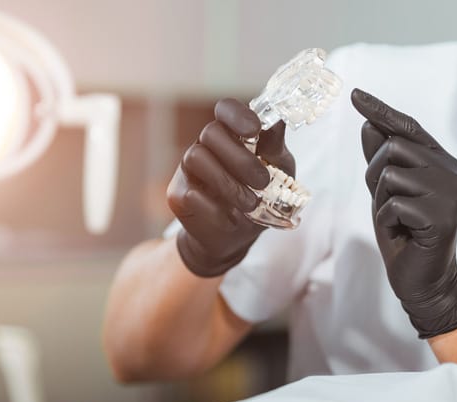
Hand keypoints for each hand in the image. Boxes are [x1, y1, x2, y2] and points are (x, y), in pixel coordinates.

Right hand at [169, 98, 295, 276]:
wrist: (238, 236)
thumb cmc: (260, 195)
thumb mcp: (278, 172)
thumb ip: (275, 149)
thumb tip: (278, 122)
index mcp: (231, 135)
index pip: (225, 109)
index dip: (237, 115)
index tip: (255, 130)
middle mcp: (205, 146)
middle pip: (210, 132)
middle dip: (240, 158)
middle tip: (263, 182)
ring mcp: (188, 169)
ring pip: (196, 158)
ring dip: (228, 184)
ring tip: (250, 203)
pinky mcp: (178, 195)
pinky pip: (191, 194)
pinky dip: (216, 209)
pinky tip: (231, 219)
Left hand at [351, 88, 456, 337]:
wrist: (423, 280)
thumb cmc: (404, 235)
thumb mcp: (386, 193)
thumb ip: (380, 161)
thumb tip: (369, 125)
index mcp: (440, 161)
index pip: (407, 127)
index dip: (380, 109)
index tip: (354, 93)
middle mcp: (451, 170)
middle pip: (392, 146)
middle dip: (375, 175)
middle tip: (388, 206)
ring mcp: (450, 192)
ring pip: (390, 173)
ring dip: (381, 200)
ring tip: (399, 221)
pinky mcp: (443, 216)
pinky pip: (393, 204)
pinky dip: (388, 221)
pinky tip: (404, 234)